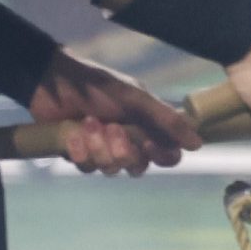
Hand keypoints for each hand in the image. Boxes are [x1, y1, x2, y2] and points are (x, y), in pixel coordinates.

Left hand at [27, 53, 195, 176]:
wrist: (52, 79)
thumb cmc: (97, 84)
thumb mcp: (135, 98)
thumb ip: (166, 119)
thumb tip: (198, 144)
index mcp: (146, 127)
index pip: (167, 156)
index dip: (161, 157)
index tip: (148, 143)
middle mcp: (127, 141)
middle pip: (137, 166)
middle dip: (123, 151)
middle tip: (111, 127)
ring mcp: (102, 149)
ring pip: (110, 169)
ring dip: (99, 148)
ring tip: (87, 122)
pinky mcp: (79, 152)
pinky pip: (86, 167)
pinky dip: (80, 151)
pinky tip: (72, 133)